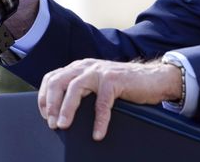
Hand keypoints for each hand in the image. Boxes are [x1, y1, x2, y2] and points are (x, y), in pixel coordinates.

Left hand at [38, 58, 181, 140]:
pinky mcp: (115, 79)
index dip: (44, 97)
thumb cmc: (125, 85)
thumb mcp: (98, 85)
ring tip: (64, 125)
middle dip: (50, 103)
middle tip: (51, 123)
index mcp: (80, 68)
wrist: (155, 78)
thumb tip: (60, 114)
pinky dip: (99, 120)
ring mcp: (101, 71)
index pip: (52, 78)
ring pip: (75, 88)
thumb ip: (82, 91)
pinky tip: (98, 133)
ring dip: (66, 108)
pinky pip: (102, 102)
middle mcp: (87, 66)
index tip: (44, 116)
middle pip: (58, 81)